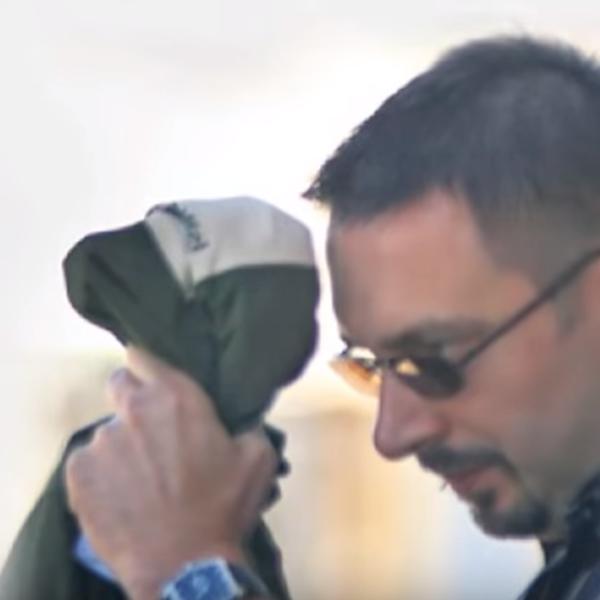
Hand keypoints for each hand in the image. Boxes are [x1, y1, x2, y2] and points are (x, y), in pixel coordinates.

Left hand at [65, 346, 276, 599]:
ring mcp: (101, 441)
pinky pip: (88, 463)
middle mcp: (133, 409)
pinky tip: (120, 496)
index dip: (148, 368)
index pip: (143, 356)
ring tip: (139, 478)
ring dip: (121, 445)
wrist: (184, 565)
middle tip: (150, 430)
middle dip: (132, 399)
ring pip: (107, 431)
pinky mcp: (78, 474)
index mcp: (175, 396)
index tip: (155, 383)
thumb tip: (240, 420)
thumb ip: (248, 424)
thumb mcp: (257, 457)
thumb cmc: (223, 505)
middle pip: (119, 385)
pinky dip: (101, 475)